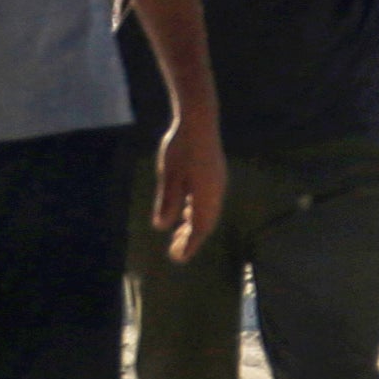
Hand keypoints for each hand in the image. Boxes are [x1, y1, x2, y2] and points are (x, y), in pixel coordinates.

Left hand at [152, 107, 223, 261]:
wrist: (199, 119)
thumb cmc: (181, 148)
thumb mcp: (169, 176)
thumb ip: (167, 202)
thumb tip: (161, 227)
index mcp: (206, 195)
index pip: (200, 228)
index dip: (189, 245)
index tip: (177, 258)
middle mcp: (216, 191)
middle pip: (206, 222)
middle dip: (192, 238)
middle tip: (175, 251)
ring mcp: (217, 181)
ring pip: (208, 211)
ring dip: (194, 224)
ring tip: (179, 233)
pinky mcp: (215, 173)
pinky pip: (208, 200)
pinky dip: (196, 211)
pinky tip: (186, 209)